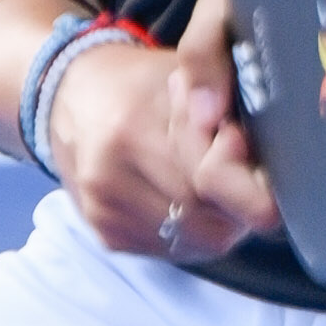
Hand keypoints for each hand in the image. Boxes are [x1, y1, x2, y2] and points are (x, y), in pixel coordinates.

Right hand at [47, 0, 278, 262]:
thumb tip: (256, 155)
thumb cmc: (140, 82)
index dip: (247, 181)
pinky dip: (193, 233)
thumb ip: (223, 104)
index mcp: (134, 128)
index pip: (212, 180)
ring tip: (219, 187)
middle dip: (240, 203)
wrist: (69, 98)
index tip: (253, 162)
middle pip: (210, 220)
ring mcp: (104, 211)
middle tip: (247, 176)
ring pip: (196, 243)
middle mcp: (111, 176)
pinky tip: (190, 202)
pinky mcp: (104, 235)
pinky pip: (173, 252)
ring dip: (220, 221)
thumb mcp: (185, 73)